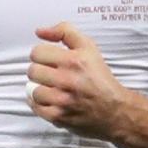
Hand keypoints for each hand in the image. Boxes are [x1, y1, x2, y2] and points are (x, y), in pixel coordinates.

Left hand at [27, 21, 127, 139]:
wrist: (114, 109)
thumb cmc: (100, 78)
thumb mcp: (88, 47)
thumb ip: (64, 32)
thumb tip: (40, 31)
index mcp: (73, 60)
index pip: (37, 52)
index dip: (42, 55)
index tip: (49, 60)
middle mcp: (67, 80)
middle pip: (33, 71)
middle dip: (40, 71)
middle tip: (51, 74)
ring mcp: (62, 100)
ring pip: (33, 90)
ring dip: (41, 88)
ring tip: (52, 88)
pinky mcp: (59, 116)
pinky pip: (36, 107)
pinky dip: (40, 104)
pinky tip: (49, 99)